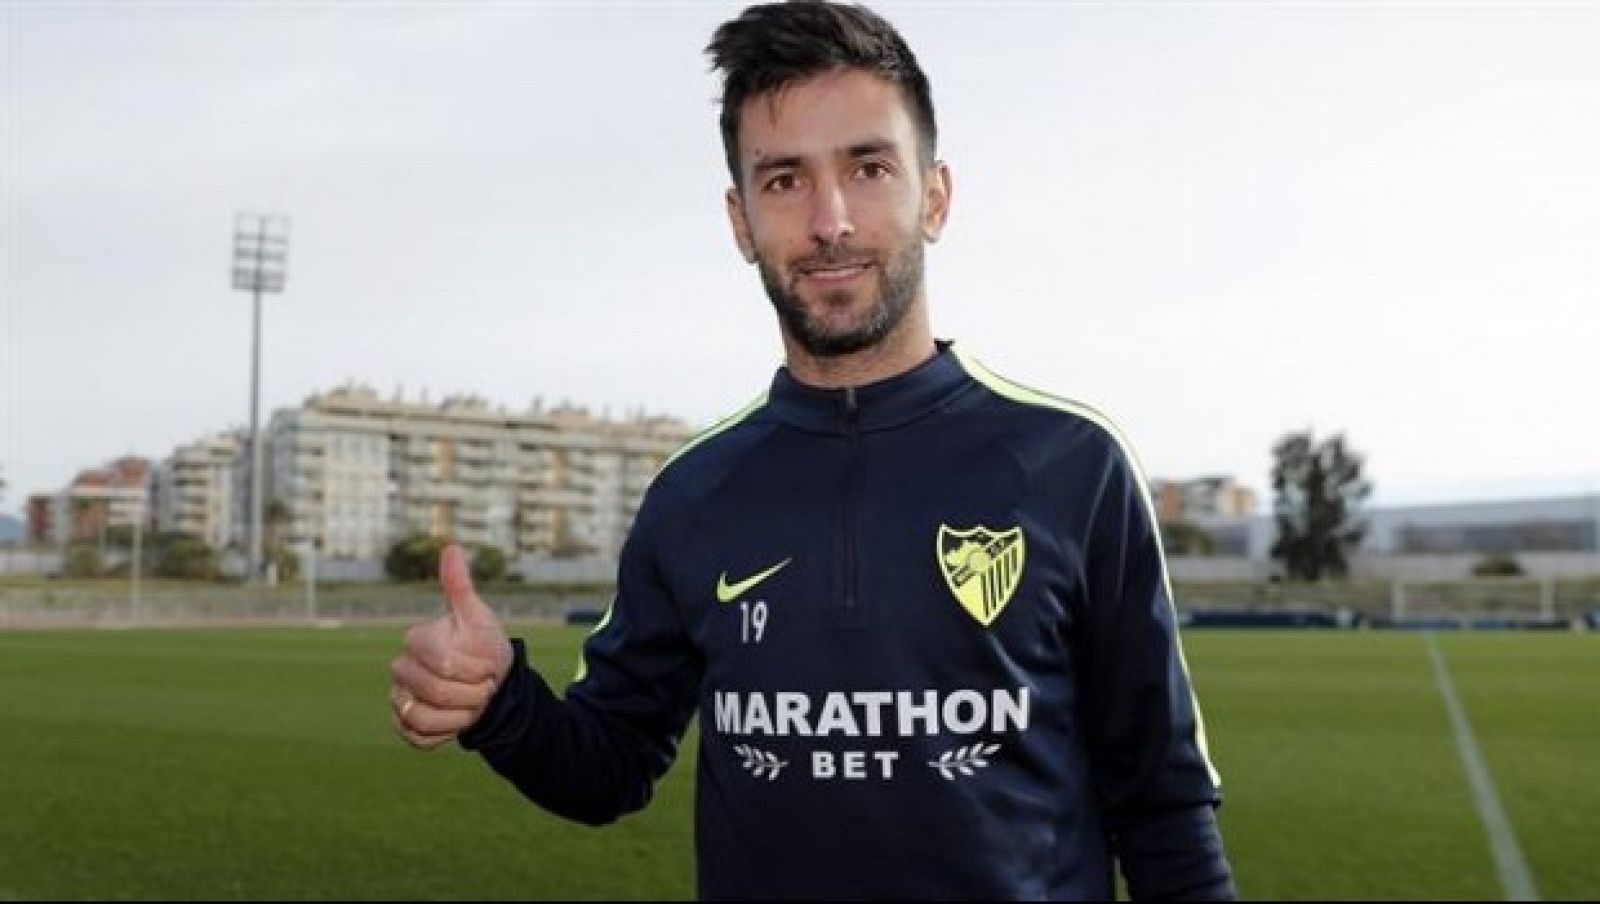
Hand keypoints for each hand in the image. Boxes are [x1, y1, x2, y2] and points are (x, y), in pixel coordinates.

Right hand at [390, 543, 513, 748]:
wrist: (491, 686)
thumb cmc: (484, 647)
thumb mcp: (479, 618)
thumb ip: (460, 587)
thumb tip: (451, 547)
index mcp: (417, 640)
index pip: (440, 661)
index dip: (472, 670)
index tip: (489, 669)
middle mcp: (400, 668)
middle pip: (432, 690)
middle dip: (470, 694)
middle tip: (485, 689)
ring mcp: (398, 696)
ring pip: (421, 716)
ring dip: (459, 716)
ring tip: (474, 705)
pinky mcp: (402, 724)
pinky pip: (416, 737)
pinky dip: (445, 735)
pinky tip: (460, 721)